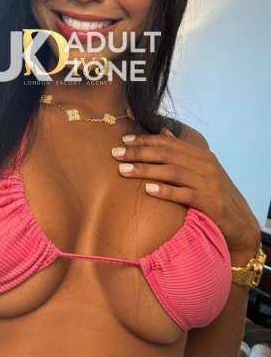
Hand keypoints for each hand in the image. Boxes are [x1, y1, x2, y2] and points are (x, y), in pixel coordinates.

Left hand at [111, 128, 260, 254]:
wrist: (240, 224)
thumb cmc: (214, 196)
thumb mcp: (201, 170)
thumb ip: (182, 152)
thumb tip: (163, 132)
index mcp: (201, 155)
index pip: (168, 143)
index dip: (145, 140)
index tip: (124, 140)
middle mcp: (205, 165)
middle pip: (167, 154)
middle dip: (139, 152)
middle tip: (116, 153)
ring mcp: (209, 183)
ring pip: (172, 171)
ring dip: (145, 169)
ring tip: (123, 170)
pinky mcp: (211, 202)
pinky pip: (185, 194)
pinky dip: (166, 191)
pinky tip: (148, 190)